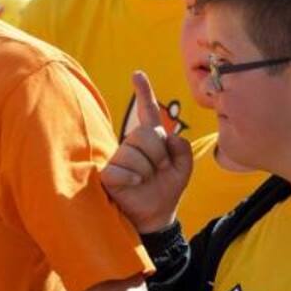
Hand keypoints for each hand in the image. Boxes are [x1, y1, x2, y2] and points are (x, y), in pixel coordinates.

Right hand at [101, 72, 192, 232]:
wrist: (155, 216)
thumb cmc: (166, 190)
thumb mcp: (183, 168)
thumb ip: (183, 149)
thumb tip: (169, 137)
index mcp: (150, 140)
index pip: (147, 112)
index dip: (144, 92)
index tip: (138, 74)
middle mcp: (132, 144)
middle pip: (147, 134)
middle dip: (159, 154)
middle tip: (159, 170)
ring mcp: (118, 158)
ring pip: (135, 153)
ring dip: (148, 170)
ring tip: (146, 181)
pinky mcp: (108, 173)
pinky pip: (121, 169)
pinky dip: (133, 179)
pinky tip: (134, 185)